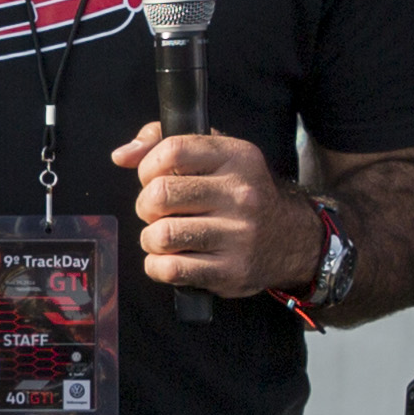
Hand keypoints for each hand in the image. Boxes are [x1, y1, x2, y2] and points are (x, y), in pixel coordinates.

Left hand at [108, 123, 307, 296]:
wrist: (292, 239)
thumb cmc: (240, 193)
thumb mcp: (217, 155)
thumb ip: (165, 142)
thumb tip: (121, 155)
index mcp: (237, 157)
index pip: (172, 151)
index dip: (147, 166)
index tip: (151, 178)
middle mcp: (241, 194)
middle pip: (160, 195)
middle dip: (146, 206)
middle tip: (157, 212)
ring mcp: (238, 236)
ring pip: (161, 235)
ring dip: (151, 238)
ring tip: (163, 237)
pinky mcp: (231, 271)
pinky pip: (171, 270)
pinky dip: (158, 266)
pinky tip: (170, 259)